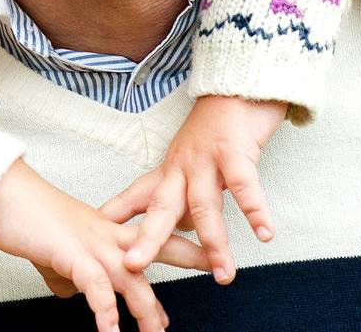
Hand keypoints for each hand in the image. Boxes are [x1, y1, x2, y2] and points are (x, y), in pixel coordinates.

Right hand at [0, 159, 209, 331]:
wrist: (0, 191)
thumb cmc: (23, 214)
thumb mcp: (52, 248)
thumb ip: (68, 270)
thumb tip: (70, 293)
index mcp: (105, 227)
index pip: (151, 235)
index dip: (179, 245)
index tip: (205, 256)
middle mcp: (106, 233)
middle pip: (161, 245)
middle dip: (193, 258)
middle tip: (221, 271)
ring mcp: (92, 244)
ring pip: (134, 279)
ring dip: (148, 311)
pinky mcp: (73, 255)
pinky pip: (96, 289)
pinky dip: (105, 314)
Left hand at [101, 95, 284, 283]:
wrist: (236, 86)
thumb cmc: (214, 131)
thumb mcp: (190, 166)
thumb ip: (182, 198)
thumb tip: (174, 233)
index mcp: (167, 172)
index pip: (135, 200)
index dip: (114, 222)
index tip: (96, 243)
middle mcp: (180, 167)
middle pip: (159, 207)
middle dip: (147, 239)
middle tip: (133, 267)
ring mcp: (205, 158)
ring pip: (204, 204)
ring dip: (214, 241)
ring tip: (223, 275)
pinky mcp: (234, 150)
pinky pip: (245, 184)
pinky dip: (255, 210)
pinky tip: (264, 234)